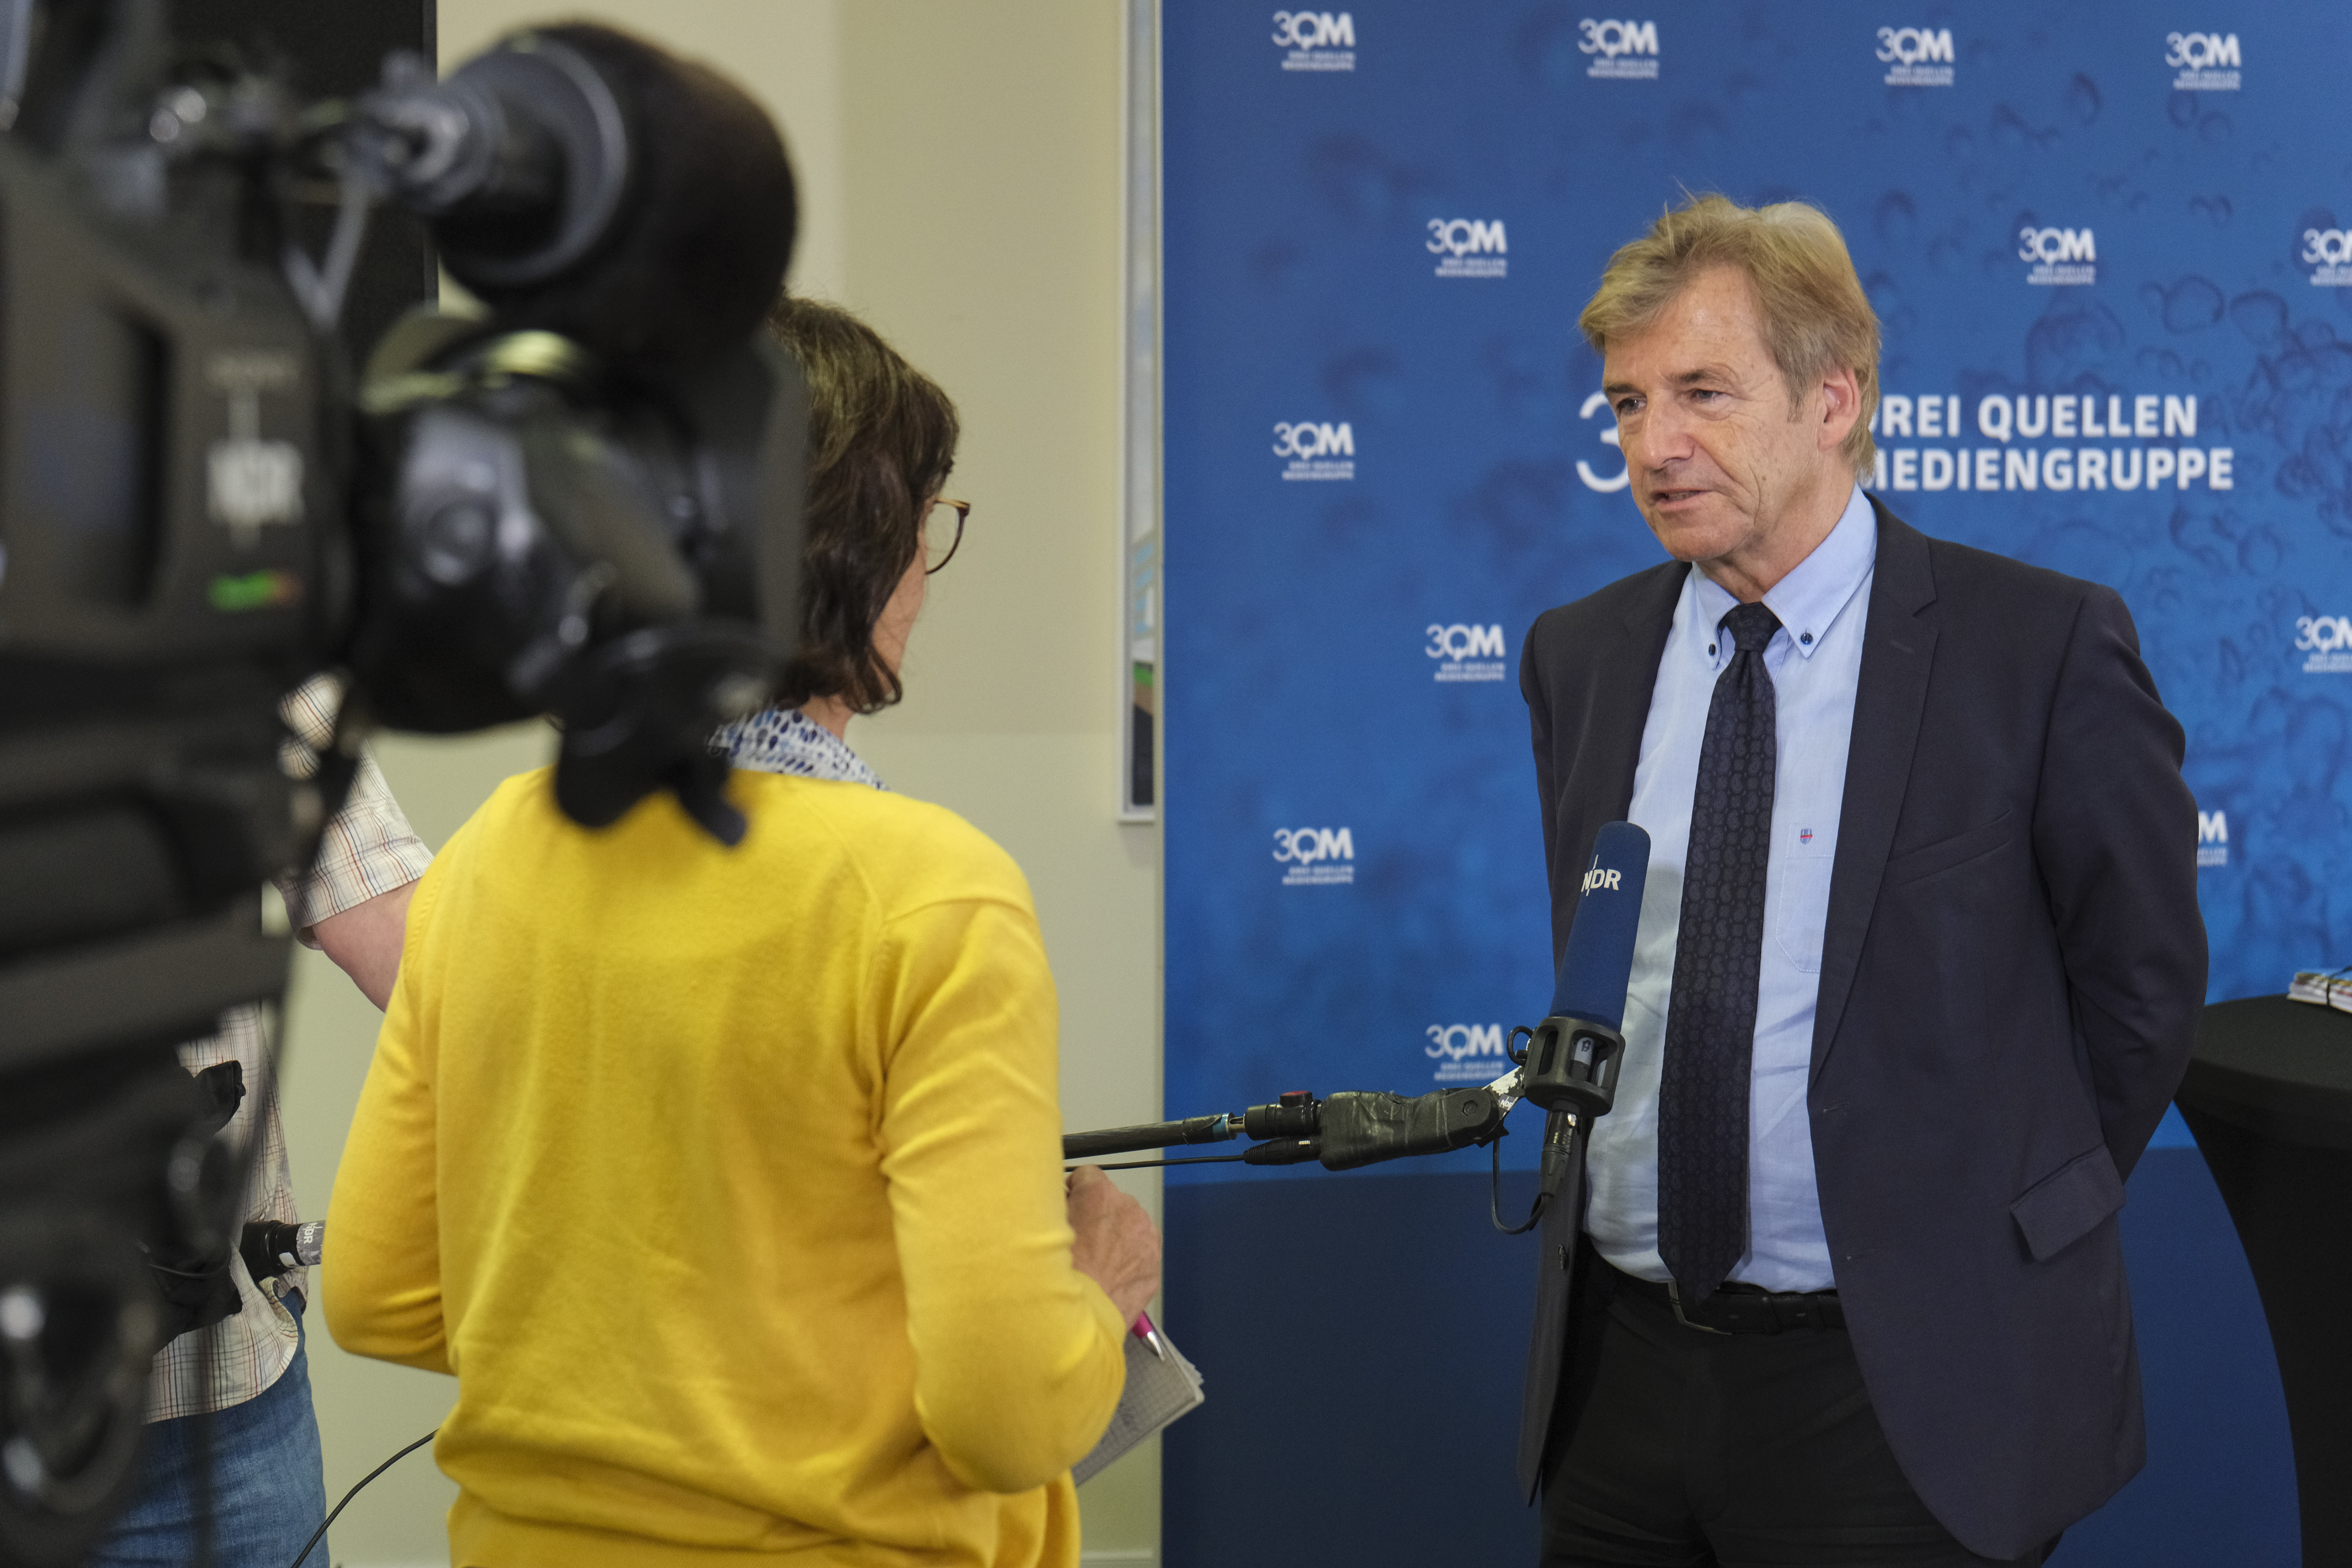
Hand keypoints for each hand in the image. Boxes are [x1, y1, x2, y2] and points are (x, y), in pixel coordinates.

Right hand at [1065, 1166, 1161, 1323]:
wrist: (1077, 1319)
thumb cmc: (1057, 1274)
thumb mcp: (1043, 1228)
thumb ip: (1056, 1206)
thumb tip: (1059, 1201)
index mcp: (1099, 1194)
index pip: (1087, 1176)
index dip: (1075, 1192)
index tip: (1068, 1206)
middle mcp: (1128, 1208)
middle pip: (1112, 1202)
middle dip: (1098, 1216)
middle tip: (1080, 1242)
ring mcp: (1146, 1237)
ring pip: (1130, 1227)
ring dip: (1116, 1237)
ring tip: (1096, 1263)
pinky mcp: (1154, 1264)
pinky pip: (1140, 1253)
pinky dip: (1128, 1260)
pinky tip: (1109, 1277)